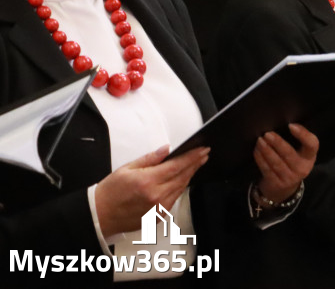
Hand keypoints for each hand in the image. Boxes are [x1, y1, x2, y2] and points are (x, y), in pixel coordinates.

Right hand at [94, 145, 209, 236]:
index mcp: (148, 181)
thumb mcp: (127, 168)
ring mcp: (159, 208)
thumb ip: (150, 159)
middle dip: (195, 164)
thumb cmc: (110, 192)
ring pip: (181, 188)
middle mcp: (156, 196)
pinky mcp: (159, 216)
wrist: (99, 216)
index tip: (203, 149)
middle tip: (204, 154)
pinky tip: (182, 179)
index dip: (192, 156)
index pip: (177, 166)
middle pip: (183, 176)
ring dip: (189, 175)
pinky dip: (180, 187)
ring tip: (196, 164)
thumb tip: (167, 149)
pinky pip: (175, 199)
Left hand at [254, 123, 318, 202]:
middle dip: (278, 143)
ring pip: (276, 162)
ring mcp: (289, 178)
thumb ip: (297, 141)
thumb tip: (286, 122)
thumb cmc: (292, 163)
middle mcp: (302, 168)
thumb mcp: (300, 153)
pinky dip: (260, 158)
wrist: (284, 190)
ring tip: (260, 140)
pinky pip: (266, 169)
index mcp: (310, 157)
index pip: (312, 144)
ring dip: (266, 150)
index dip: (303, 135)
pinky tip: (257, 150)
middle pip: (289, 154)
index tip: (291, 125)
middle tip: (268, 134)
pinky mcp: (277, 183)